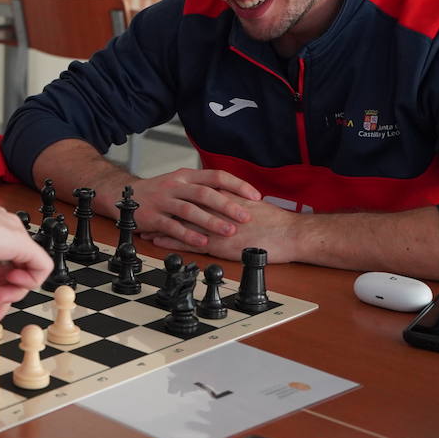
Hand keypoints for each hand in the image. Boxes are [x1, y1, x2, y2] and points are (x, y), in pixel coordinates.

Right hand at [130, 169, 260, 249]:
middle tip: (246, 217)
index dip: (237, 185)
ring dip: (210, 221)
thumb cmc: (159, 193)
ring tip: (228, 231)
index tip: (255, 196)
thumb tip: (236, 197)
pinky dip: (188, 235)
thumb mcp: (181, 184)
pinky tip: (202, 242)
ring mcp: (163, 201)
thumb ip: (204, 189)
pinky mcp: (152, 217)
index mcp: (187, 176)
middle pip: (204, 193)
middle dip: (227, 205)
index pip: (216, 176)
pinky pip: (172, 226)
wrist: (123, 196)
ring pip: (190, 210)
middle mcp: (176, 186)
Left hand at [151, 195, 297, 261]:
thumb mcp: (254, 205)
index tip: (165, 194)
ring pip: (182, 223)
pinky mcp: (219, 244)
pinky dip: (172, 240)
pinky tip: (159, 240)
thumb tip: (227, 199)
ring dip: (163, 224)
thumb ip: (237, 201)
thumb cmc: (278, 222)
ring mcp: (217, 227)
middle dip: (166, 207)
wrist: (292, 235)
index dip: (179, 194)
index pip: (197, 193)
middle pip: (184, 206)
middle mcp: (218, 210)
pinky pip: (189, 242)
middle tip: (149, 206)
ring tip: (145, 224)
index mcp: (227, 198)